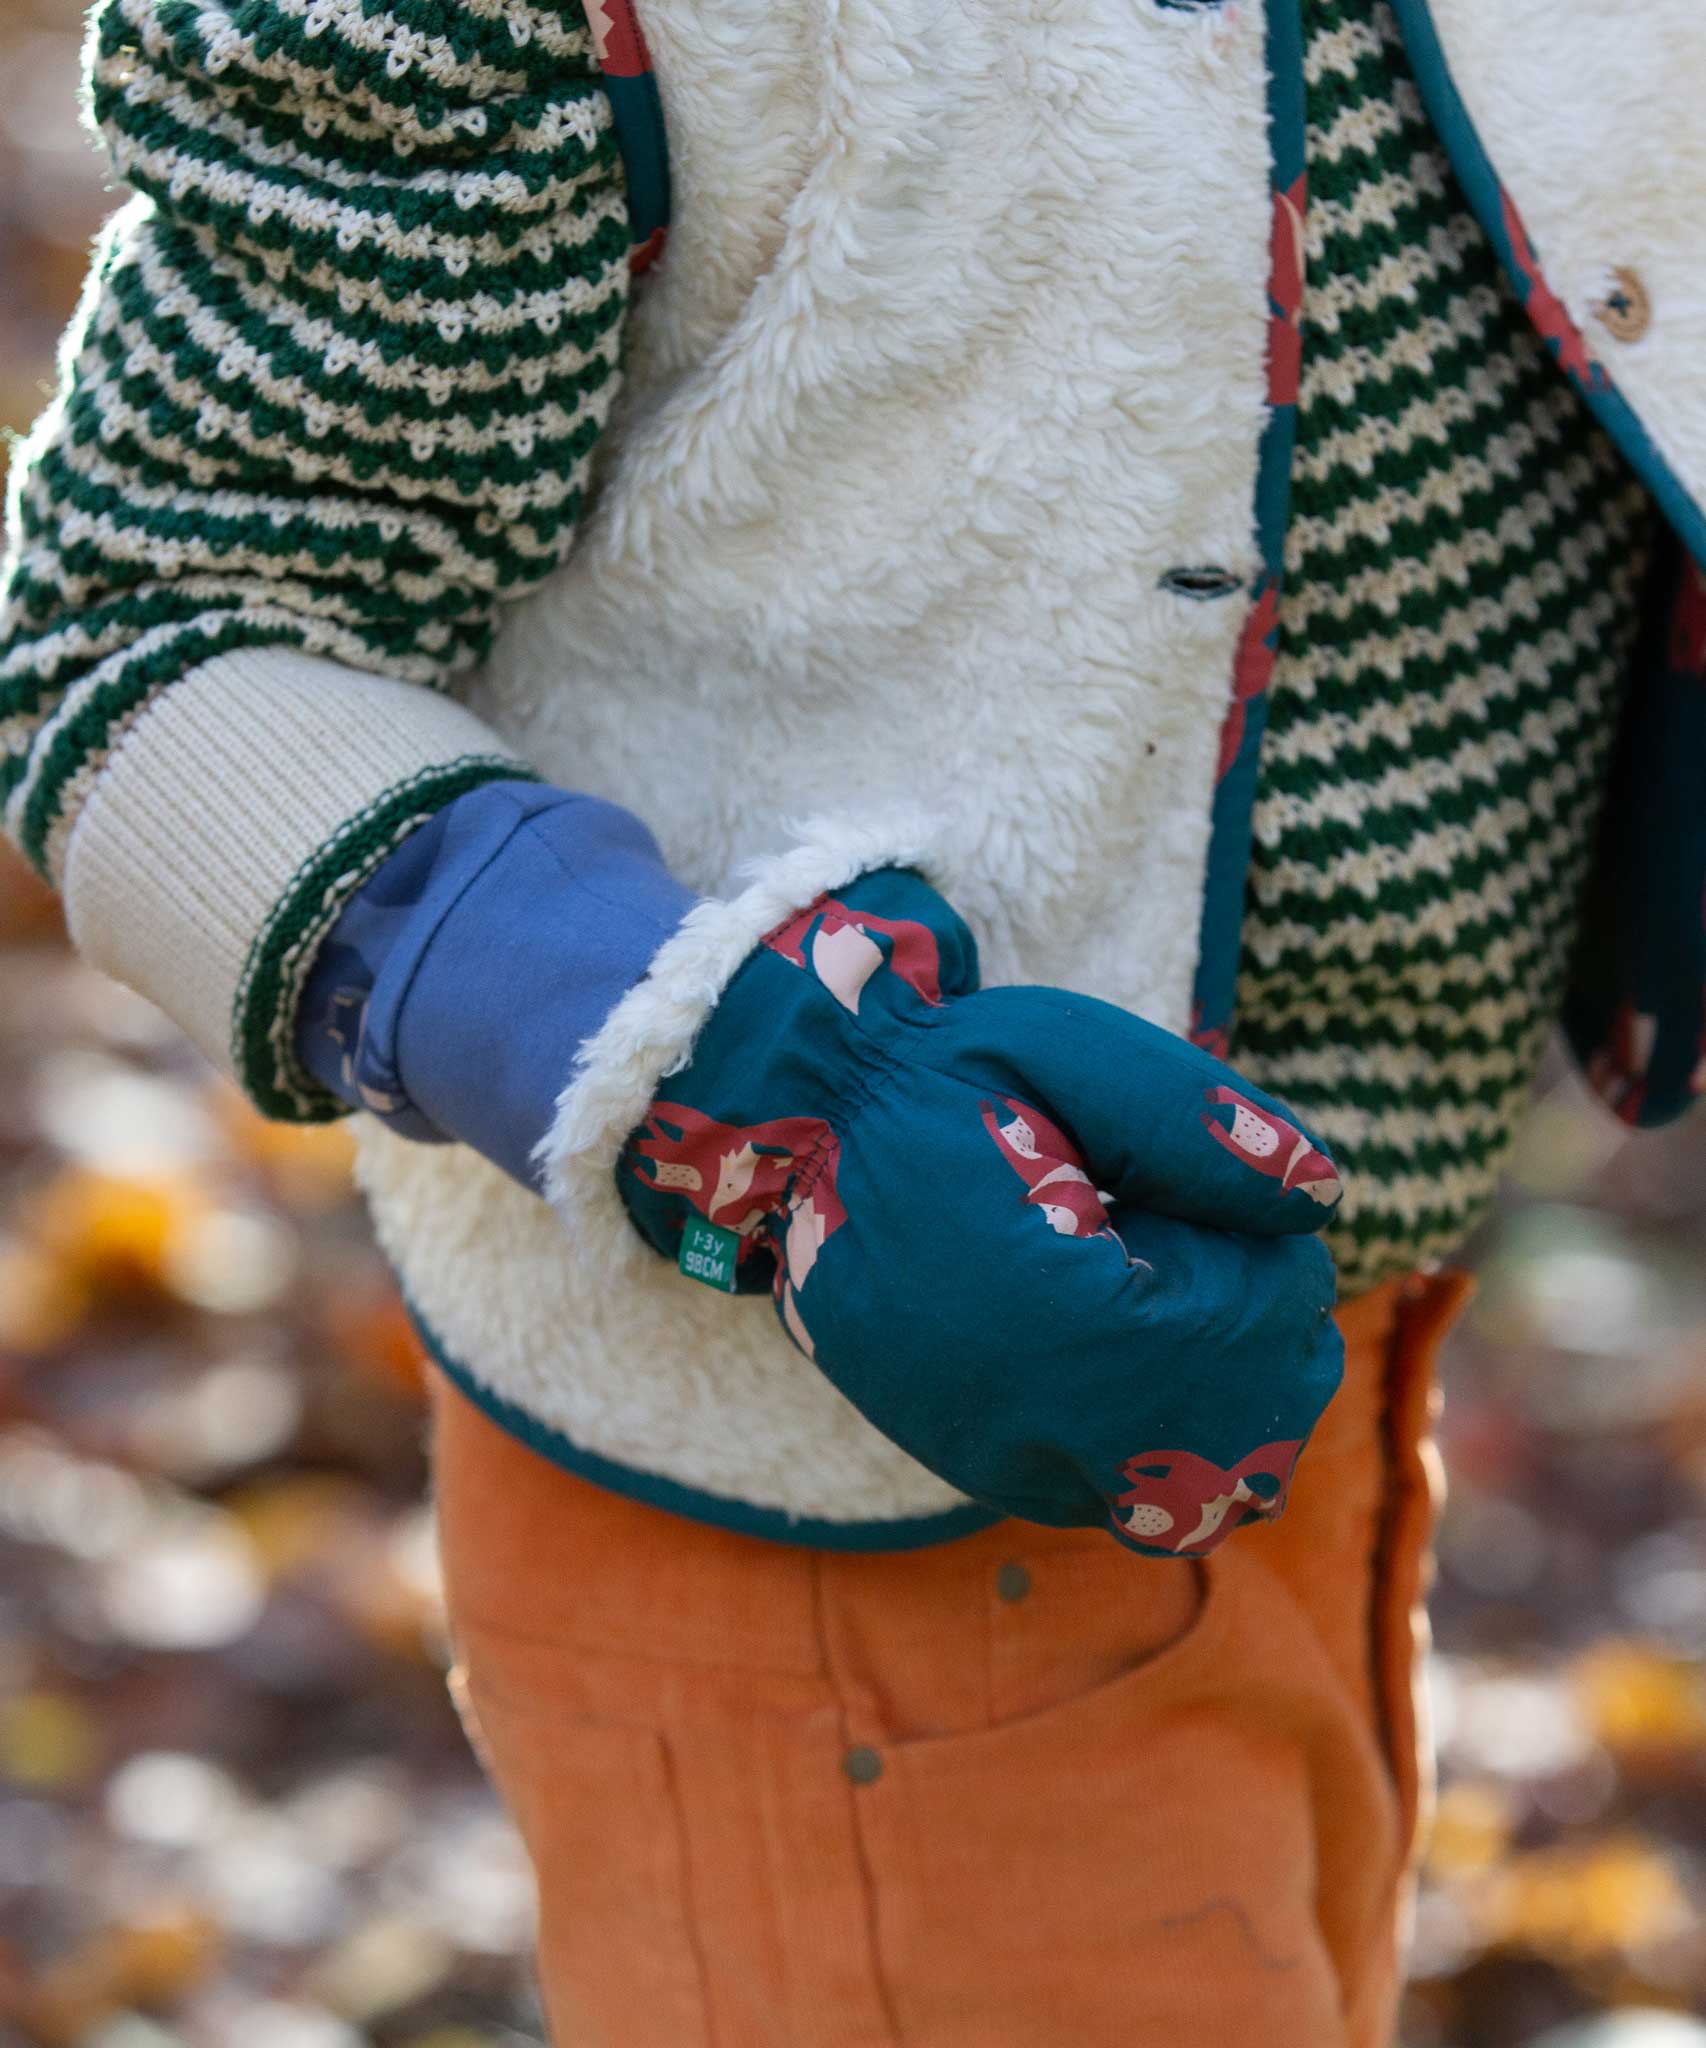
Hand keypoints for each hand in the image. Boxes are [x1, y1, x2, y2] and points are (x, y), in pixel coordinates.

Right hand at [615, 869, 1344, 1556]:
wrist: (809, 1137)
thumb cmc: (945, 1080)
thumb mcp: (1066, 1048)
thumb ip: (1197, 1118)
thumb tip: (1321, 1196)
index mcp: (1045, 1302)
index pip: (1245, 1325)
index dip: (1271, 1255)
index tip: (1214, 1197)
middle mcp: (1023, 1412)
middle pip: (1245, 1429)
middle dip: (1263, 1334)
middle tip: (1201, 1241)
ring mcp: (1004, 1459)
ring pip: (1202, 1495)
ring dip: (1234, 1402)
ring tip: (1179, 1298)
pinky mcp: (991, 1474)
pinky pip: (1135, 1508)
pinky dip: (1175, 1442)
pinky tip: (1137, 1352)